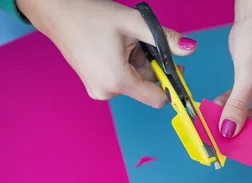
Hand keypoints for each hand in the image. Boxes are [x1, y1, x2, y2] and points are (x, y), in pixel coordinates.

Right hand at [17, 0, 196, 107]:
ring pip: (135, 81)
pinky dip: (126, 65)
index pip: (158, 99)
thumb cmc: (89, 14)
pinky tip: (116, 46)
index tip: (174, 67)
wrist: (54, 10)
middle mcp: (107, 92)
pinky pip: (121, 78)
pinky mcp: (94, 84)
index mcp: (118, 81)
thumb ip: (165, 39)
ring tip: (125, 41)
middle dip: (152, 67)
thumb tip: (191, 48)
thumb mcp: (133, 23)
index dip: (170, 84)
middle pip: (147, 88)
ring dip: (138, 64)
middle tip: (144, 43)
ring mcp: (98, 90)